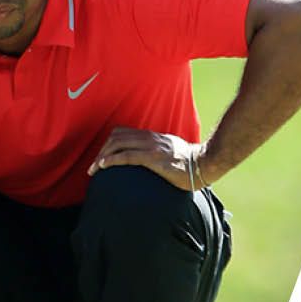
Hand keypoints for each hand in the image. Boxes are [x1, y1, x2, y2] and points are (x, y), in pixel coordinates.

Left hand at [88, 126, 220, 190]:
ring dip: (102, 156)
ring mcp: (151, 147)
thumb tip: (153, 164)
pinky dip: (111, 160)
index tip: (103, 157)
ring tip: (95, 169)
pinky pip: (126, 156)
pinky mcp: (153, 158)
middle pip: (116, 137)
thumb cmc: (191, 163)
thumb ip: (160, 154)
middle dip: (102, 150)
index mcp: (153, 137)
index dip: (109, 143)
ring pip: (117, 144)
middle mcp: (150, 138)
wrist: (205, 163)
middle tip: (94, 166)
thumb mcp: (173, 153)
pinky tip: (103, 167)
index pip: (123, 133)